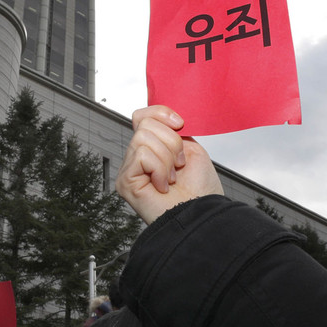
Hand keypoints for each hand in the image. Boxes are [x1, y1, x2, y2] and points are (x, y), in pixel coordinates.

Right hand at [116, 106, 222, 223]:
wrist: (201, 213)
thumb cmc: (200, 189)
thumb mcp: (190, 148)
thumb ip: (172, 131)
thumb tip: (161, 115)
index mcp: (153, 148)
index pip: (142, 116)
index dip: (161, 113)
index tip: (181, 125)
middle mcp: (137, 158)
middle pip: (145, 124)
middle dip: (171, 142)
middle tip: (179, 165)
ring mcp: (129, 169)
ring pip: (143, 138)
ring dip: (167, 158)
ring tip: (172, 178)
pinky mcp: (125, 181)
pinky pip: (141, 155)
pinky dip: (159, 169)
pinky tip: (163, 185)